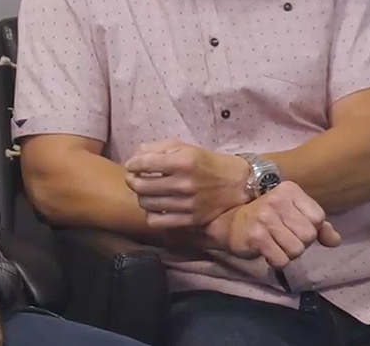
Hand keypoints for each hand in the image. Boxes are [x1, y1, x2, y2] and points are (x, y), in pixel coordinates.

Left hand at [125, 139, 251, 227]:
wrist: (237, 183)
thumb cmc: (206, 162)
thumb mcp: (183, 147)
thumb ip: (155, 149)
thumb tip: (133, 159)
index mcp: (183, 162)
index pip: (143, 164)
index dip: (132, 164)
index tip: (132, 165)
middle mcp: (184, 184)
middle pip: (141, 186)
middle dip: (132, 180)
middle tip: (134, 178)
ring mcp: (188, 204)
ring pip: (146, 204)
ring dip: (141, 197)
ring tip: (147, 192)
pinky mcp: (192, 220)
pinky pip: (157, 222)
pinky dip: (151, 214)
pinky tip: (156, 207)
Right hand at [201, 181, 341, 268]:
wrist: (224, 221)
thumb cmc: (263, 217)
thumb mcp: (291, 214)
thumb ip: (317, 226)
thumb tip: (334, 241)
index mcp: (289, 190)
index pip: (318, 218)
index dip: (309, 228)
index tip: (292, 225)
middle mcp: (276, 200)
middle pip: (308, 236)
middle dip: (298, 242)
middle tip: (281, 237)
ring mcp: (264, 217)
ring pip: (297, 250)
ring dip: (287, 253)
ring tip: (274, 243)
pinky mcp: (256, 236)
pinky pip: (282, 260)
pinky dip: (276, 261)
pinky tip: (266, 251)